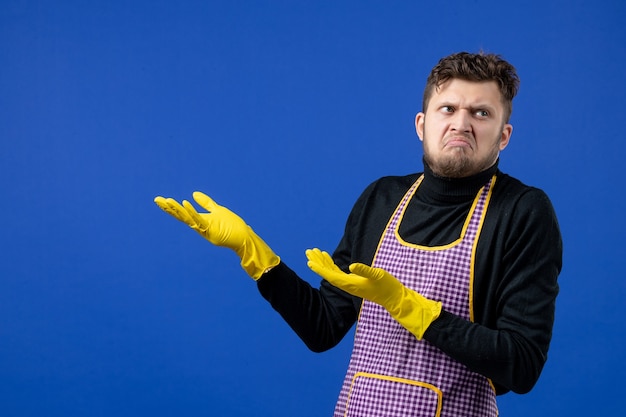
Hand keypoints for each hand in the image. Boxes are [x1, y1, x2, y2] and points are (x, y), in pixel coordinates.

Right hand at [154, 192, 279, 279]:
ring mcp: (204, 229)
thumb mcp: (217, 210)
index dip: (171, 207)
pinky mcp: (211, 231)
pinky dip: (192, 211)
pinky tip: (185, 202)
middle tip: (157, 200)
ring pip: (187, 218)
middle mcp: (199, 226)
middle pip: (181, 216)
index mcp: (199, 220)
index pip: (182, 213)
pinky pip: (199, 220)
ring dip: (177, 209)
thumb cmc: (231, 225)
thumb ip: (205, 202)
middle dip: (170, 208)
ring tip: (167, 200)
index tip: (160, 200)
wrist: (243, 237)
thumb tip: (193, 193)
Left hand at [305, 248, 440, 338]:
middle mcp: (347, 284)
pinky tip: (326, 257)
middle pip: (328, 273)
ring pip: (331, 272)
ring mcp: (350, 283)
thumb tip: (351, 265)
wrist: (394, 297)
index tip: (310, 262)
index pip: (331, 276)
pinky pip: (338, 272)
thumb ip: (364, 270)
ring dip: (322, 262)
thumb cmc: (387, 286)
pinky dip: (331, 264)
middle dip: (318, 263)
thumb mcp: (377, 275)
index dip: (320, 269)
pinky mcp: (353, 281)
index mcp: (351, 284)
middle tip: (308, 251)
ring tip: (314, 251)